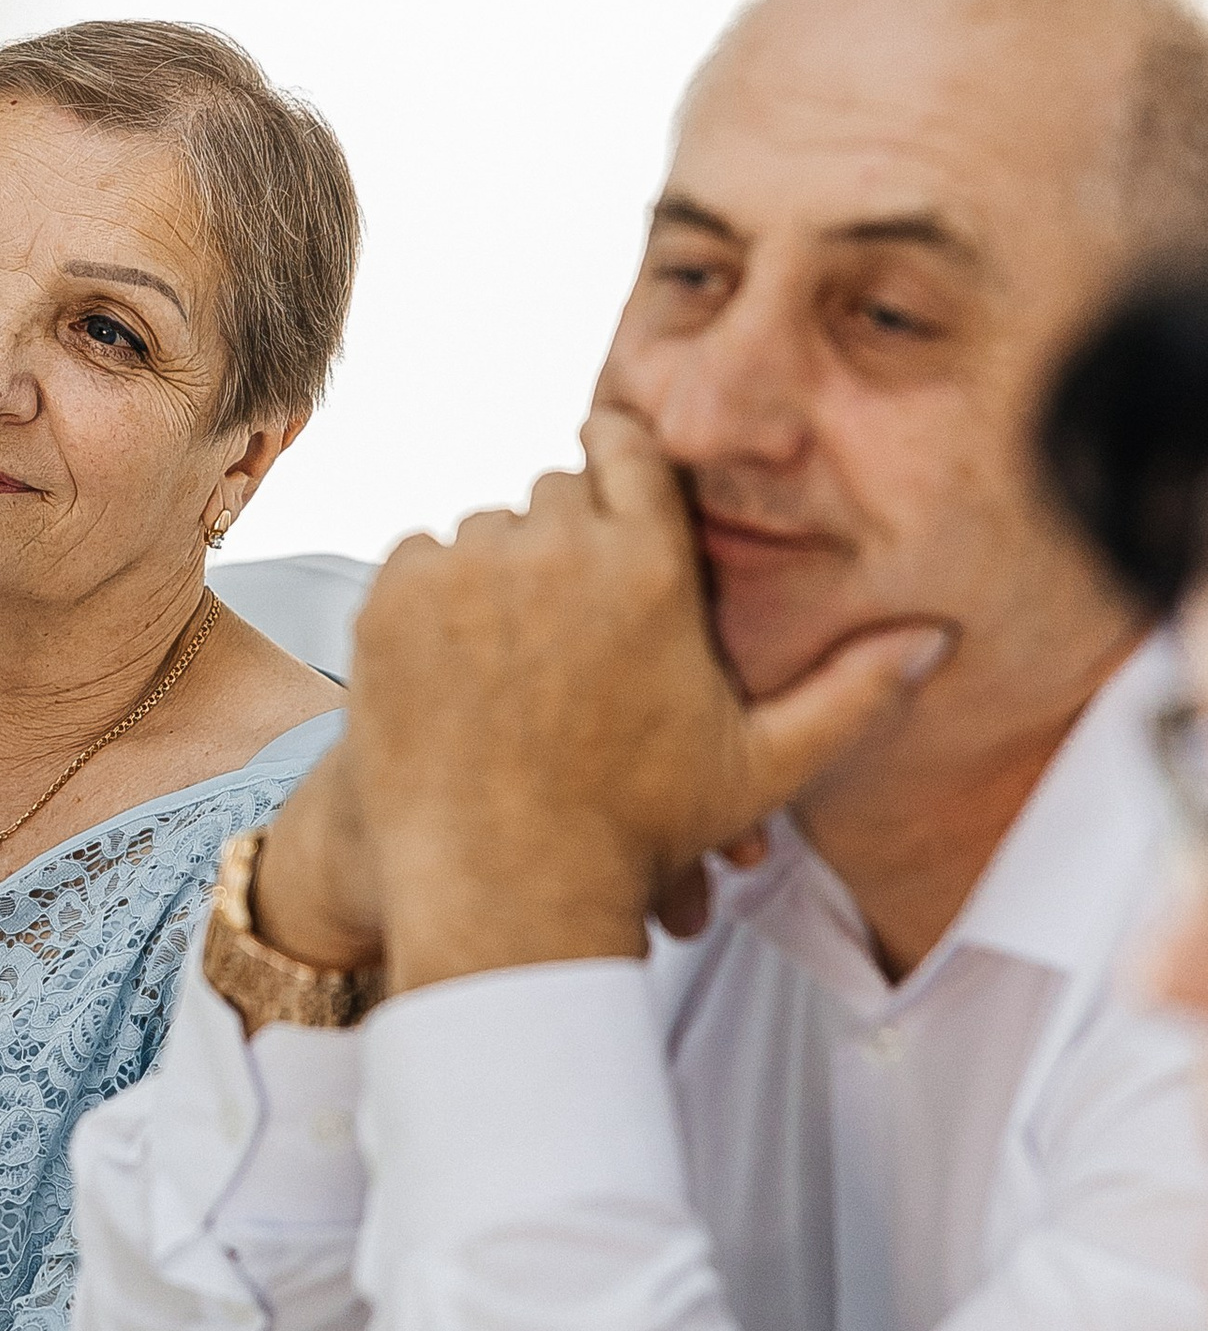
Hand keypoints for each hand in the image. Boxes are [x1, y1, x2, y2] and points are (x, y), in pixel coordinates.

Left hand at [350, 409, 953, 994]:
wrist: (502, 884)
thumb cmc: (634, 830)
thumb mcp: (757, 763)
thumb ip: (851, 691)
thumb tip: (937, 637)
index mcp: (648, 562)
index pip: (624, 447)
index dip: (615, 468)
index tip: (609, 498)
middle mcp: (555, 546)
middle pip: (550, 492)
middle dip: (562, 538)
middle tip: (566, 619)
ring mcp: (466, 568)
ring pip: (481, 527)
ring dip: (494, 571)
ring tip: (512, 659)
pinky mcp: (394, 596)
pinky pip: (417, 558)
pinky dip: (431, 598)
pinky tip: (458, 667)